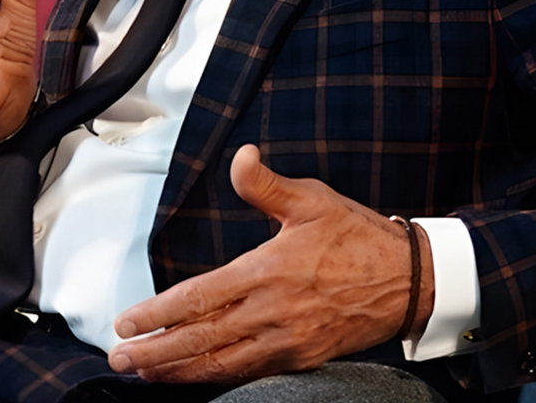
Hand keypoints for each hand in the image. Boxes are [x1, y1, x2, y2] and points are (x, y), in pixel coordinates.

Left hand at [106, 144, 428, 383]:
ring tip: (146, 374)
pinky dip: (219, 377)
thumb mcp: (312, 200)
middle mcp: (273, 313)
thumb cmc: (360, 239)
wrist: (414, 281)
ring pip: (224, 363)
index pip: (199, 298)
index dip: (159, 313)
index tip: (127, 321)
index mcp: (267, 272)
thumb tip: (241, 158)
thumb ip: (266, 185)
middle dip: (156, 352)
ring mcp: (289, 341)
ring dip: (181, 371)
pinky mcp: (305, 358)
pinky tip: (197, 375)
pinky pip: (252, 373)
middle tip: (121, 357)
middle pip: (202, 338)